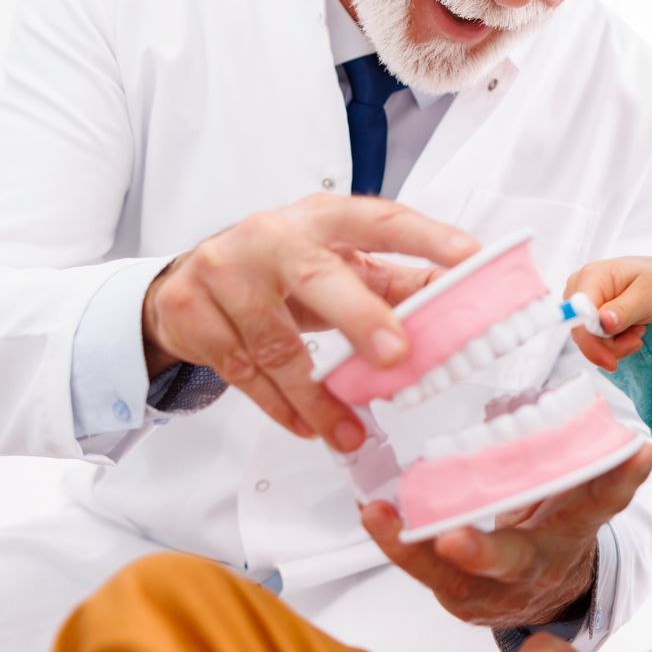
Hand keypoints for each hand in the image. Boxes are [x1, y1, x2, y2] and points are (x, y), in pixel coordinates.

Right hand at [141, 193, 478, 450]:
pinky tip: (305, 425)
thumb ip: (394, 285)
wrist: (184, 284)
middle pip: (317, 275)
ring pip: (277, 344)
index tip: (467, 256)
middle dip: (359, 317)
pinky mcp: (192, 312)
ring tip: (349, 433)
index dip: (424, 236)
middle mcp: (270, 236)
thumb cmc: (279, 272)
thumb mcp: (337, 267)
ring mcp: (223, 271)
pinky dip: (279, 406)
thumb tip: (459, 303)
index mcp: (320, 218)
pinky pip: (243, 371)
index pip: (379, 219)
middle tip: (396, 356)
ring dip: (317, 397)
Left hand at [361, 444, 651, 625]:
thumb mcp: (580, 501)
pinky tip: (372, 515)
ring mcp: (492, 592)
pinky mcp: (456, 597)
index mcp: (573, 533)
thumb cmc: (556, 532)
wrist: (546, 597)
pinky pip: (422, 574)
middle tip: (452, 539)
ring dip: (412, 549)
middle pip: (511, 562)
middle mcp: (535, 569)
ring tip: (379, 514)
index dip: (618, 480)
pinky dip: (395, 545)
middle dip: (480, 553)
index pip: (600, 504)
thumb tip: (596, 425)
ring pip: (451, 577)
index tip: (635, 451)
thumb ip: (592, 469)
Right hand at [564, 257, 651, 369]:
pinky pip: (593, 340)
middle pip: (582, 332)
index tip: (610, 360)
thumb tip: (602, 322)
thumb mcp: (647, 295)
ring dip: (615, 345)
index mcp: (591, 276)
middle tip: (637, 339)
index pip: (578, 315)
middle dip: (610, 345)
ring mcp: (581, 303)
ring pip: (588, 340)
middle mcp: (579, 288)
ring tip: (638, 330)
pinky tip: (630, 331)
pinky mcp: (587, 316)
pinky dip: (613, 343)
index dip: (590, 341)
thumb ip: (623, 310)